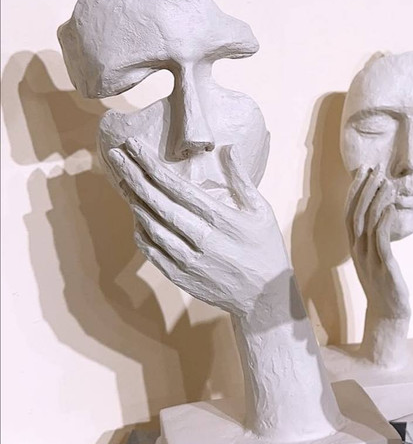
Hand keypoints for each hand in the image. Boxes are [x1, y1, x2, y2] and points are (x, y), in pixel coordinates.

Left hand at [105, 137, 289, 315]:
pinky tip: (136, 214)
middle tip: (115, 156)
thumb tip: (230, 148)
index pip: (177, 187)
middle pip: (158, 202)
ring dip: (133, 200)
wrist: (264, 296)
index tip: (135, 147)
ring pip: (150, 225)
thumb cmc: (265, 248)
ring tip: (122, 180)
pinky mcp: (180, 276)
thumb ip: (242, 180)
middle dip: (133, 175)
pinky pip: (151, 250)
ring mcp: (188, 260)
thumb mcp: (261, 211)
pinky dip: (140, 230)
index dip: (152, 165)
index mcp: (221, 219)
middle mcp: (202, 239)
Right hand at [345, 165, 409, 319]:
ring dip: (376, 201)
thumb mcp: (376, 257)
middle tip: (373, 169)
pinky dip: (384, 223)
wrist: (388, 314)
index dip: (355, 191)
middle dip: (364, 190)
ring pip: (368, 225)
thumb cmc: (384, 284)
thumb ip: (375, 237)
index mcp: (355, 247)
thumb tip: (381, 214)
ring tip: (386, 183)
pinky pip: (381, 242)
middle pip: (356, 214)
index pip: (351, 213)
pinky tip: (391, 208)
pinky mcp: (383, 267)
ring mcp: (369, 259)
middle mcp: (358, 251)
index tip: (363, 170)